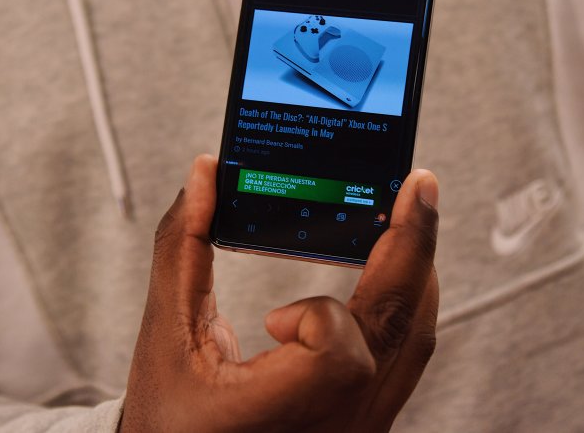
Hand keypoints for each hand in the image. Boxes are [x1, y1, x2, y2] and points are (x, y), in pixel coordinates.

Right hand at [120, 155, 439, 432]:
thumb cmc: (172, 415)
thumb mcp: (165, 334)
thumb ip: (183, 247)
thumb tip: (205, 174)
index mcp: (270, 417)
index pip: (339, 358)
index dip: (318, 318)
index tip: (275, 319)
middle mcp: (331, 429)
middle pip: (400, 331)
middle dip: (412, 248)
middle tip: (418, 189)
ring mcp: (357, 429)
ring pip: (415, 343)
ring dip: (414, 273)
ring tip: (407, 221)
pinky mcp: (369, 420)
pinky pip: (407, 357)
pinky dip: (404, 304)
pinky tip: (391, 272)